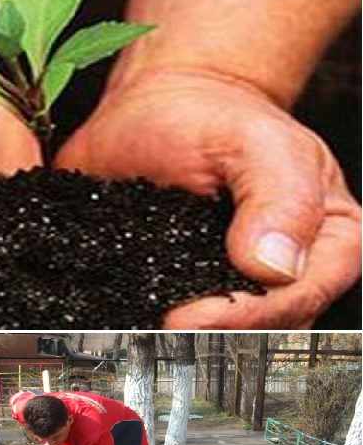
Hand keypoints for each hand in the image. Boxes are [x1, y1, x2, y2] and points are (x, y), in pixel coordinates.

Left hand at [57, 70, 360, 327]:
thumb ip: (279, 195)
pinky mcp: (181, 289)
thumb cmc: (215, 117)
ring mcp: (230, 288)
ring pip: (213, 336)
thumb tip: (274, 266)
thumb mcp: (256, 139)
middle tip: (154, 326)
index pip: (297, 300)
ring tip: (133, 322)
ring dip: (172, 336)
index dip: (243, 317)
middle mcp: (283, 274)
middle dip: (207, 334)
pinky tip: (117, 314)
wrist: (156, 108)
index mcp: (327, 240)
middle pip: (257, 331)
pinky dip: (141, 320)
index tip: (188, 317)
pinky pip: (165, 319)